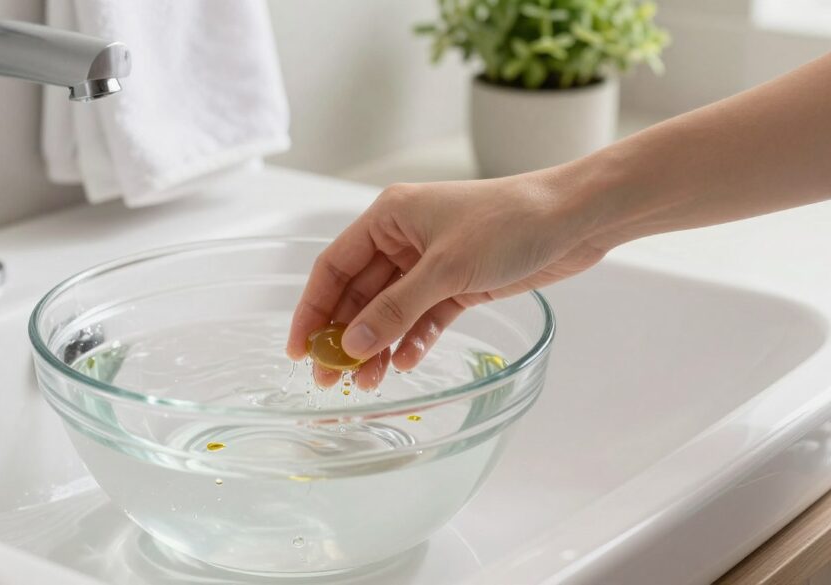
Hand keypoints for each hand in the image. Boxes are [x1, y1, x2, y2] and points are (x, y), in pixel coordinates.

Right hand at [286, 171, 607, 388]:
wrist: (574, 220)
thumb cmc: (510, 223)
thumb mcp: (446, 269)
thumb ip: (396, 310)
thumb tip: (352, 344)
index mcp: (390, 217)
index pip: (334, 267)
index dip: (312, 308)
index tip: (299, 348)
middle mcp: (404, 238)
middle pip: (359, 294)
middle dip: (344, 336)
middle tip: (330, 379)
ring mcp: (431, 263)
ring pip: (390, 311)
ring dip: (378, 345)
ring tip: (367, 383)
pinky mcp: (458, 284)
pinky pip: (423, 318)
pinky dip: (413, 340)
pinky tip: (405, 364)